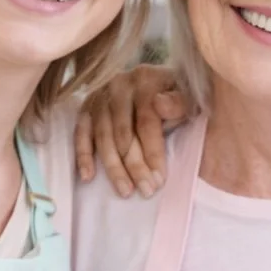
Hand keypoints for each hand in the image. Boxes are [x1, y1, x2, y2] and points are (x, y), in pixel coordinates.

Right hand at [74, 65, 186, 197]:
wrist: (161, 85)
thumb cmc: (178, 97)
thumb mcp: (190, 96)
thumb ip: (180, 102)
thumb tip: (160, 104)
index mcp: (145, 79)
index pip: (146, 120)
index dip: (153, 151)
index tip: (159, 179)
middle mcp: (119, 84)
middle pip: (123, 132)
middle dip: (135, 165)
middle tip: (145, 190)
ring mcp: (100, 96)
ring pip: (103, 136)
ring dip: (113, 167)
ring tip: (125, 191)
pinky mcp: (87, 108)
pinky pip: (81, 133)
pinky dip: (83, 155)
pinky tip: (89, 177)